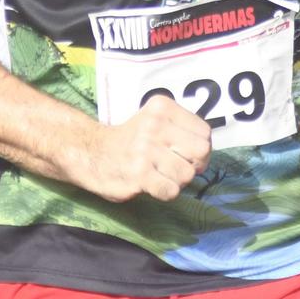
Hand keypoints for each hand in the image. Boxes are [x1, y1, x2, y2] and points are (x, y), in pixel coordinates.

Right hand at [77, 96, 212, 202]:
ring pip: (187, 174)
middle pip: (202, 152)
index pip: (204, 132)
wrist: (92, 153)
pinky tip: (152, 184)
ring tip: (160, 174)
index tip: (186, 153)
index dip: (200, 148)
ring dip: (177, 180)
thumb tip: (206, 153)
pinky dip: (165, 192)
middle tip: (177, 166)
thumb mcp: (156, 119)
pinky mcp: (138, 174)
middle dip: (193, 165)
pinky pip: (171, 191)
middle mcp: (155, 125)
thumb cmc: (132, 140)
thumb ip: (181, 129)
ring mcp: (145, 149)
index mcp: (162, 107)